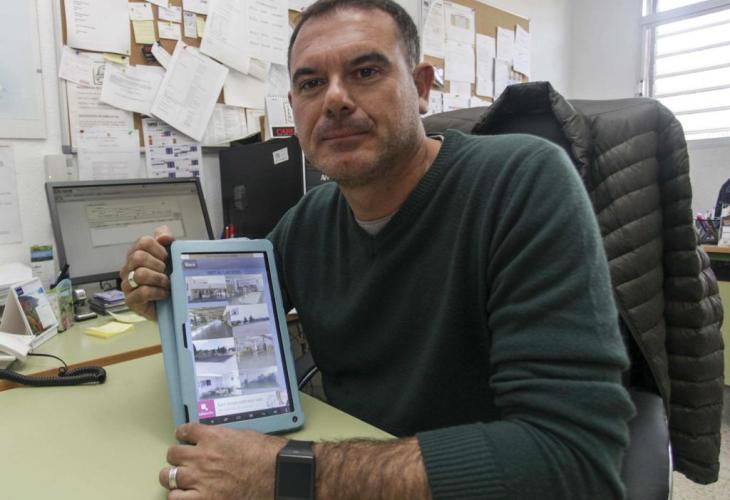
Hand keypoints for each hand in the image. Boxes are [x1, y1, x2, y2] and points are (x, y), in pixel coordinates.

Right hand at [120, 225, 174, 320]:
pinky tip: (164, 294)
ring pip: (140, 274)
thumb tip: (164, 237)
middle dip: (158, 264)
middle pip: (138, 257)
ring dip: (159, 279)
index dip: (159, 248)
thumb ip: (167, 239)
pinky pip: (143, 292)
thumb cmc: (168, 278)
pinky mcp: (131, 300)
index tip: (167, 257)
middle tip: (167, 272)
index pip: (143, 242)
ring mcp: (128, 284)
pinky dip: (158, 292)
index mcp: (137, 254)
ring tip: (167, 284)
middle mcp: (129, 267)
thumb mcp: (171, 255)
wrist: (172, 303)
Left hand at [160, 423, 286, 499]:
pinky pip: (175, 497)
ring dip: (173, 476)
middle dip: (177, 456)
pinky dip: (178, 496)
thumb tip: (217, 442)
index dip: (182, 434)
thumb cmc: (264, 454)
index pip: (185, 431)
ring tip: (178, 479)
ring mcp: (200, 478)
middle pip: (173, 453)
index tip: (183, 437)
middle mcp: (201, 456)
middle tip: (182, 460)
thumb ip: (223, 438)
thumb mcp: (241, 435)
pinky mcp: (204, 498)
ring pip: (169, 476)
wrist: (274, 472)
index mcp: (212, 437)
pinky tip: (185, 494)